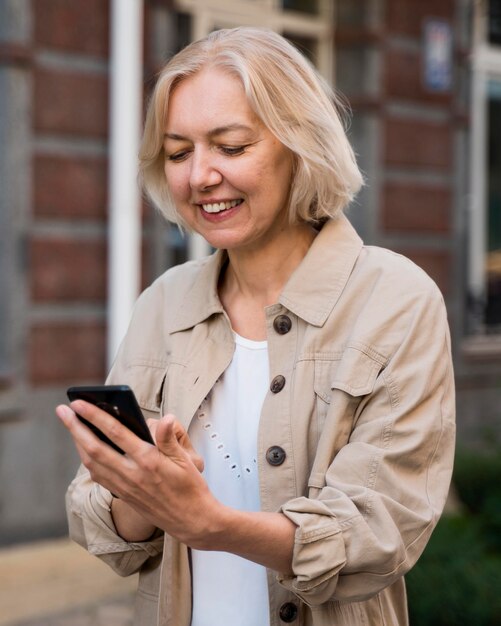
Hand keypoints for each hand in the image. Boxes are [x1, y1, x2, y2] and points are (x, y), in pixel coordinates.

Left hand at [56, 400, 220, 545]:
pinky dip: (87, 460)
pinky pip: (99, 476)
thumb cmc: (191, 488)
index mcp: (148, 461)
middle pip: (94, 448)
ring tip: (71, 425)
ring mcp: (125, 486)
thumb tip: (164, 418)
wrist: (191, 521)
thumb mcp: (186, 460)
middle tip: (62, 410)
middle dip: (75, 427)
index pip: (116, 433)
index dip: (95, 416)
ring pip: (92, 463)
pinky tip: (85, 450)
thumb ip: (170, 438)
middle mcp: (132, 474)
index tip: (79, 404)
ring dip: (78, 442)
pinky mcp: (124, 495)